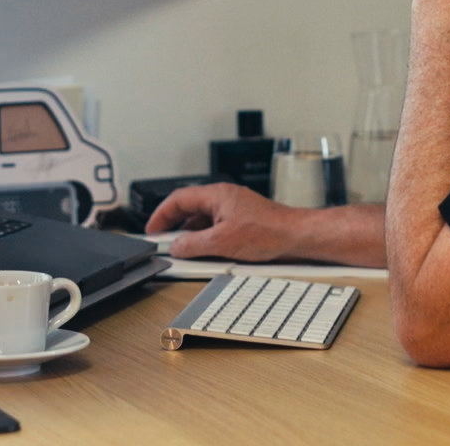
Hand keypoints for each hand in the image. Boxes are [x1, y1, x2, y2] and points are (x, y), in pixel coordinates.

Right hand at [144, 183, 305, 261]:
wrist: (296, 236)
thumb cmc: (268, 231)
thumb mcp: (222, 242)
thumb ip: (194, 244)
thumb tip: (177, 246)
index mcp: (216, 195)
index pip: (179, 199)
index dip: (161, 214)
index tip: (152, 229)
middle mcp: (224, 198)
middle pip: (189, 208)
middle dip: (174, 225)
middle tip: (164, 241)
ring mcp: (234, 209)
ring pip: (203, 220)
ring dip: (192, 234)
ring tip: (185, 251)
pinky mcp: (242, 221)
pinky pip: (216, 227)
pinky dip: (207, 239)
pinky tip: (207, 253)